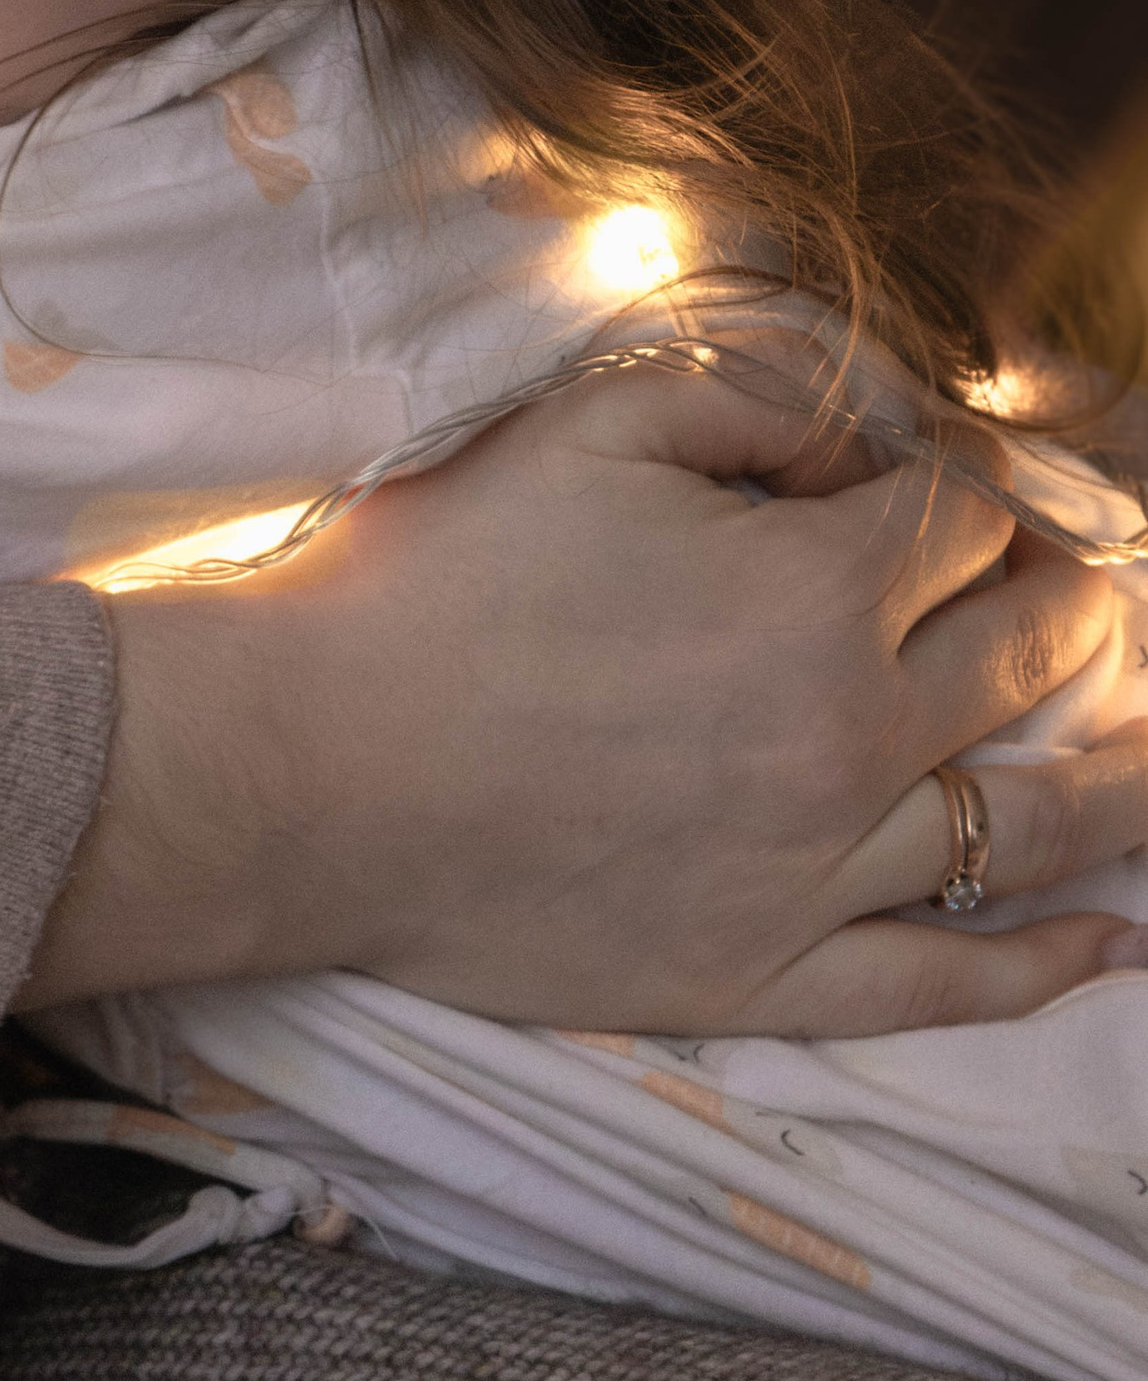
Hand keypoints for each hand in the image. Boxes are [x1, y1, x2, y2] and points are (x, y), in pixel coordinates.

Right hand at [22, 353, 1147, 1032]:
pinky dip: (1041, 967)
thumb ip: (752, 397)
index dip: (969, 486)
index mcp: (815, 592)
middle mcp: (849, 738)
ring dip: (1111, 772)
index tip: (948, 484)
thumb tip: (863, 440)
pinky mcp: (757, 974)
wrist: (312, 768)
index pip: (963, 521)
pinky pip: (940, 983)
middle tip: (1079, 589)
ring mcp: (815, 873)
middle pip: (1025, 656)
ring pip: (1025, 823)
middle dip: (1070, 605)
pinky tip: (1110, 947)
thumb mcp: (589, 424)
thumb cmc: (437, 580)